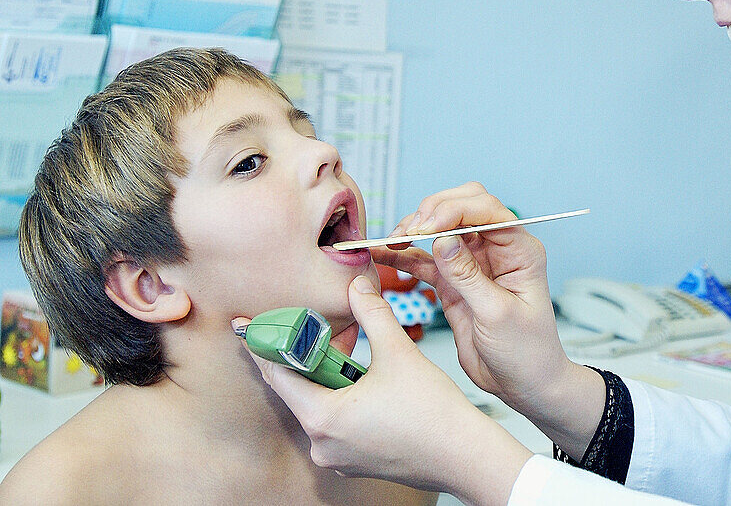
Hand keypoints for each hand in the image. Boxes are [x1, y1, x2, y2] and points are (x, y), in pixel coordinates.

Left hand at [234, 276, 530, 503]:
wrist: (465, 455)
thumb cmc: (434, 413)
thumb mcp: (398, 352)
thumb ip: (371, 313)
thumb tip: (358, 284)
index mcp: (322, 417)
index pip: (277, 374)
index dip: (267, 342)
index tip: (252, 323)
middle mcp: (321, 443)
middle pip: (297, 388)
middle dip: (306, 353)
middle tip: (312, 323)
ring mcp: (336, 455)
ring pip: (318, 403)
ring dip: (328, 373)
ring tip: (352, 346)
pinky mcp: (353, 459)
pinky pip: (334, 420)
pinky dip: (341, 395)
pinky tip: (365, 377)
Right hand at [372, 183, 604, 454]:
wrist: (523, 384)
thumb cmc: (526, 352)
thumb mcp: (497, 315)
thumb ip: (467, 276)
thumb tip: (442, 239)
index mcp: (519, 250)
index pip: (486, 210)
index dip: (454, 211)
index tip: (426, 228)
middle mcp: (496, 249)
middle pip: (460, 208)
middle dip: (431, 213)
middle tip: (407, 234)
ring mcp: (472, 263)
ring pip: (438, 230)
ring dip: (412, 231)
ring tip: (390, 242)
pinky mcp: (452, 281)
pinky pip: (424, 259)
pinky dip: (403, 255)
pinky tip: (381, 253)